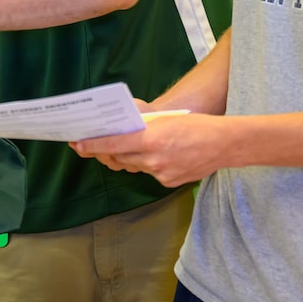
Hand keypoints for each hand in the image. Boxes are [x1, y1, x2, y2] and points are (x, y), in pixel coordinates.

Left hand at [71, 112, 225, 187]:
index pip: (114, 144)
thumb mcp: (167, 119)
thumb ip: (144, 126)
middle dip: (105, 151)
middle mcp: (154, 159)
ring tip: (121, 147)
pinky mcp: (168, 182)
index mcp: (152, 139)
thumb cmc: (197, 125)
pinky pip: (150, 172)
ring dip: (127, 157)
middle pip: (120, 157)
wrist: (225, 145)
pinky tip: (154, 154)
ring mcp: (161, 174)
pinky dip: (148, 163)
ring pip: (134, 165)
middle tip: (88, 144)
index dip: (93, 144)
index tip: (78, 143)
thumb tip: (123, 130)